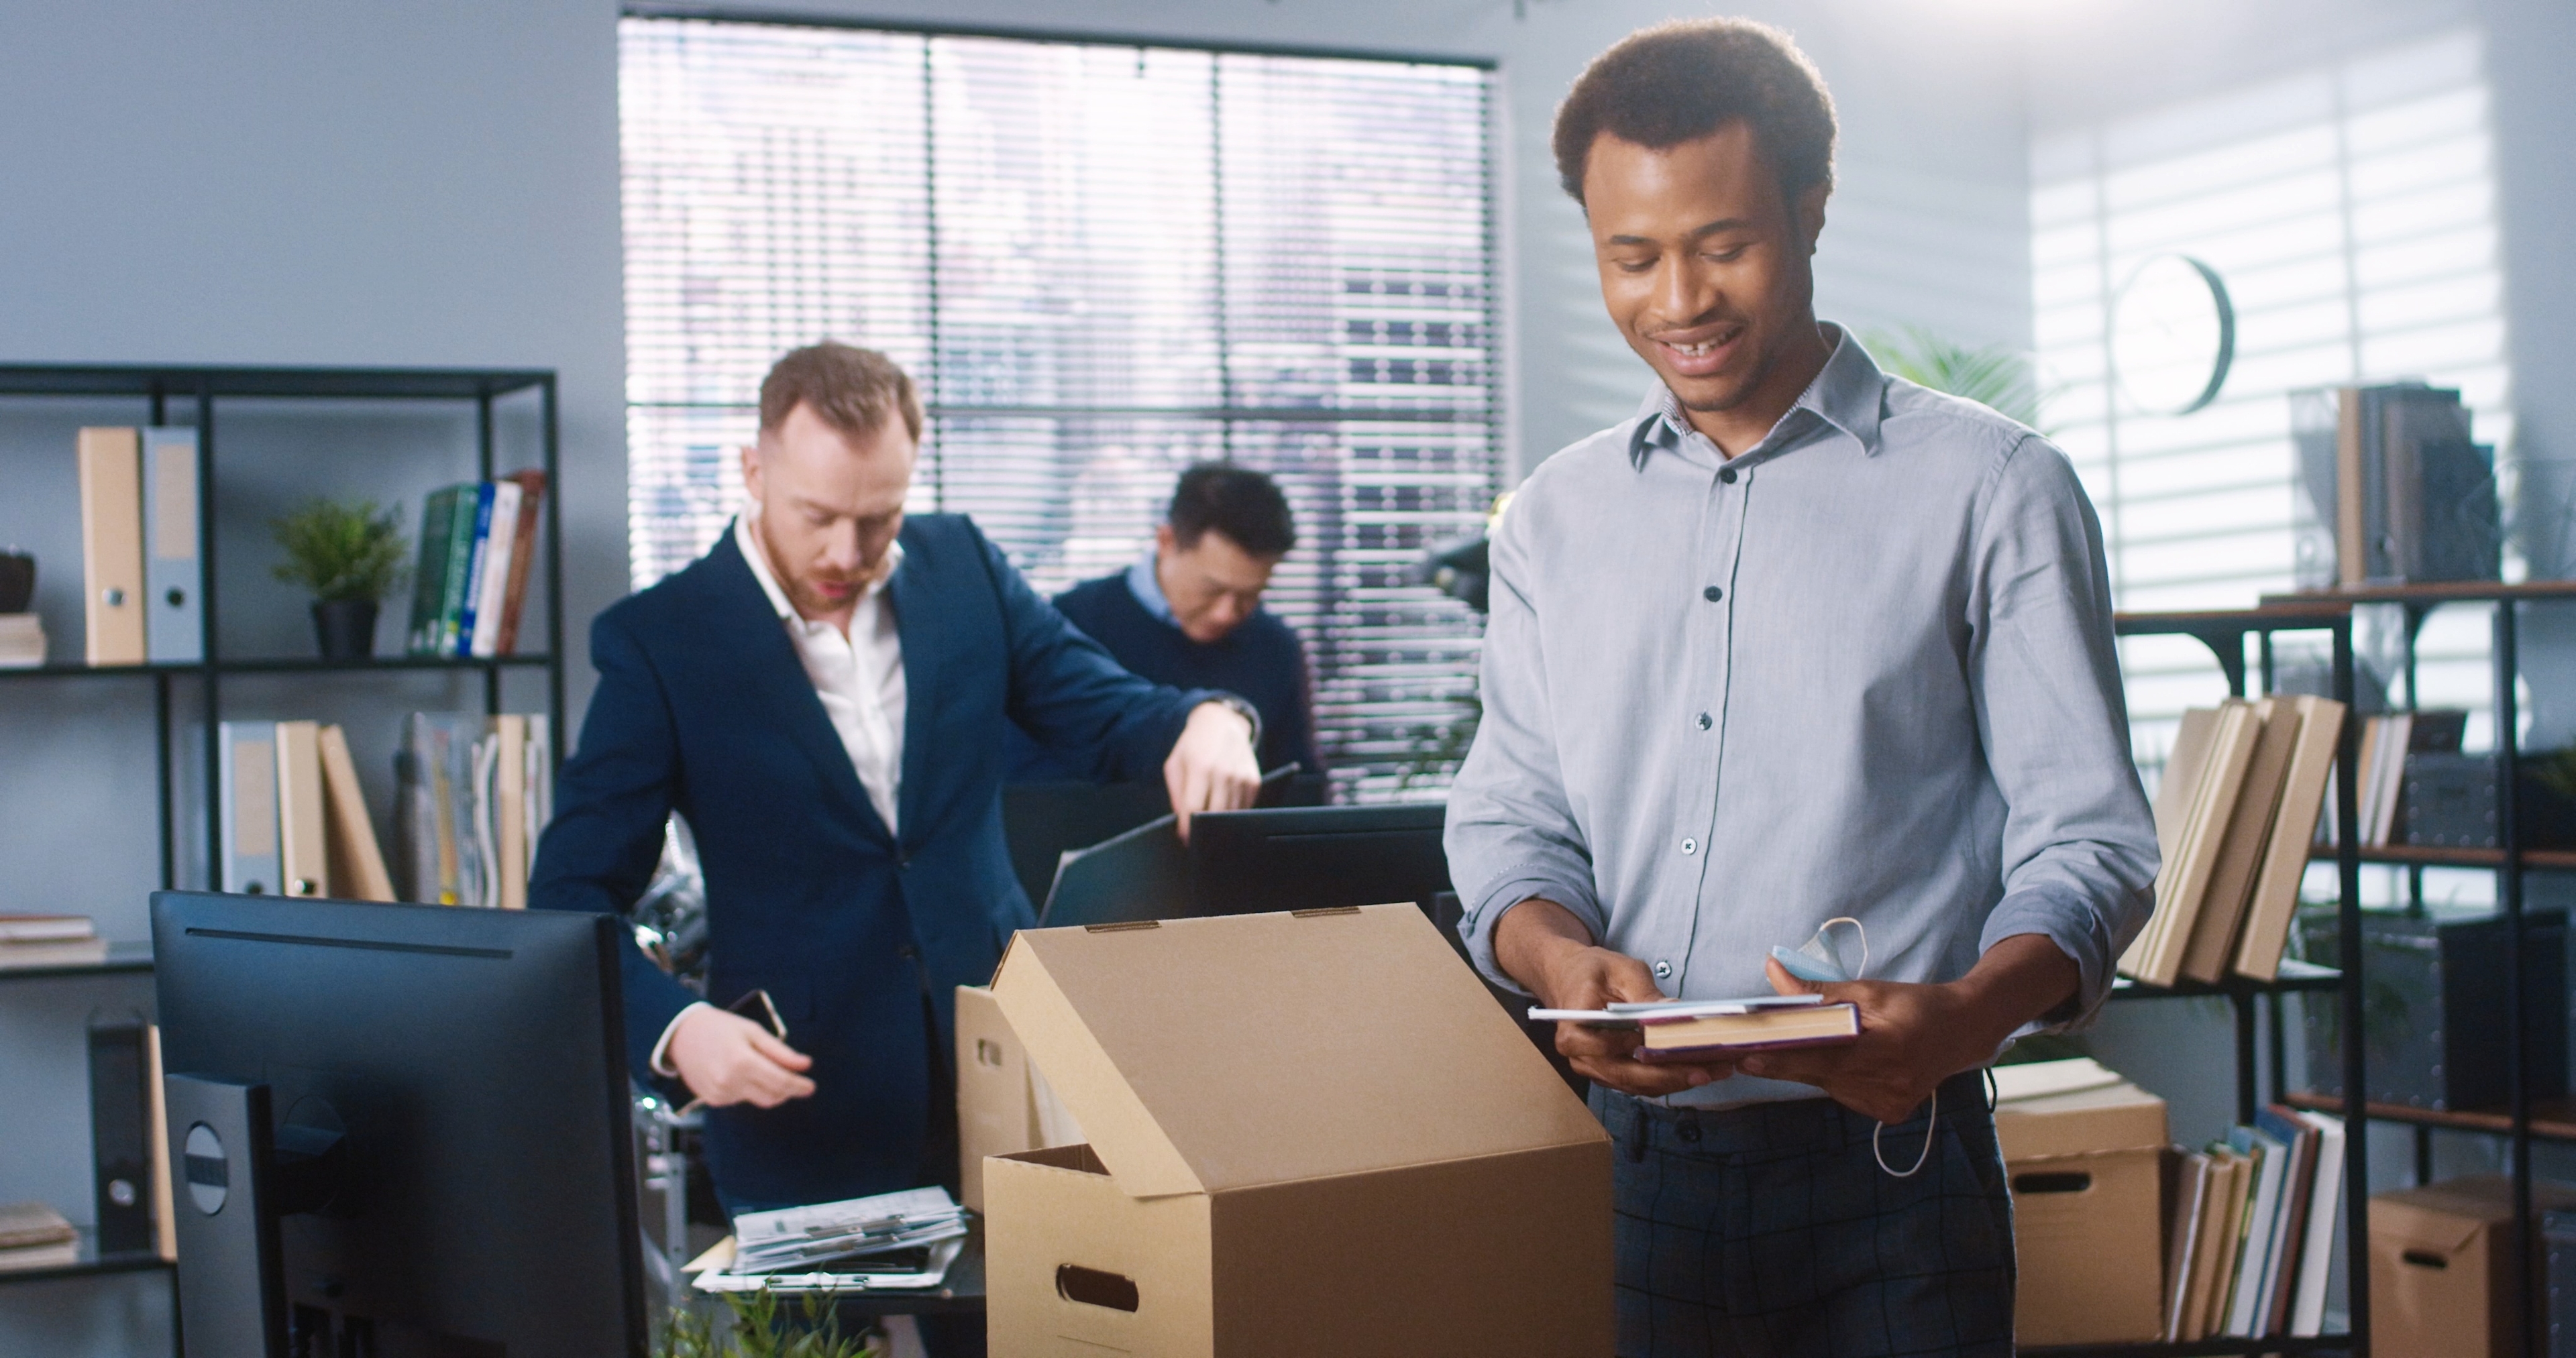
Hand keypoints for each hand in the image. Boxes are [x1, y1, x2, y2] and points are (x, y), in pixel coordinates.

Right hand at [666, 1004, 815, 1108]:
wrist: (681, 1034)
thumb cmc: (720, 1027)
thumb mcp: (754, 1032)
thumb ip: (780, 1051)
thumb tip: (806, 1065)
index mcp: (742, 1062)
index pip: (780, 1082)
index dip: (799, 1086)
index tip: (811, 1086)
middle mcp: (730, 1082)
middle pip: (771, 1097)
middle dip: (787, 1091)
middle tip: (796, 1079)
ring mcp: (720, 1093)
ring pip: (757, 1099)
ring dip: (766, 1088)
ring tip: (757, 1065)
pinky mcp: (713, 1100)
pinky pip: (741, 1099)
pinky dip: (748, 1090)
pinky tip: (740, 1072)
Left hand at [1164, 701, 1260, 841]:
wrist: (1221, 722)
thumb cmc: (1192, 746)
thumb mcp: (1175, 764)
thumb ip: (1176, 793)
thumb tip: (1182, 821)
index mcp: (1200, 767)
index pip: (1194, 808)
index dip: (1188, 827)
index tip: (1186, 839)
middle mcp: (1223, 772)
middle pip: (1215, 814)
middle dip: (1205, 830)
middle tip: (1198, 838)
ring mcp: (1241, 776)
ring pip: (1232, 814)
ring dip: (1221, 824)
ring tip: (1211, 826)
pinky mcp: (1254, 780)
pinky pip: (1245, 807)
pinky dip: (1234, 813)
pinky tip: (1225, 811)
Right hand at [1494, 898, 1734, 1097]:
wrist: (1568, 977)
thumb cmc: (1591, 971)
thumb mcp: (1620, 971)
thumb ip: (1645, 994)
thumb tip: (1675, 1014)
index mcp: (1574, 1029)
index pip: (1606, 1048)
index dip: (1640, 1050)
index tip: (1674, 1045)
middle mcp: (1580, 1057)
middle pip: (1628, 1075)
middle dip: (1671, 1075)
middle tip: (1708, 1070)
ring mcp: (1595, 1069)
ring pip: (1638, 1085)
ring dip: (1676, 1081)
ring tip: (1714, 1071)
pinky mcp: (1609, 1073)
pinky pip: (1640, 1083)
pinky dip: (1669, 1078)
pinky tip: (1698, 1068)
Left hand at [1736, 933, 2077, 1123]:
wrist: (1962, 1032)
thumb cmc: (1914, 1004)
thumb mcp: (1869, 990)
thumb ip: (1819, 991)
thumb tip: (1773, 972)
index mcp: (1887, 1048)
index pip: (1823, 1055)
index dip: (1783, 1055)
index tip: (1747, 1055)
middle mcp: (1889, 1083)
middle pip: (1820, 1074)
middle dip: (1780, 1063)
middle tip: (1742, 1054)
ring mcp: (1888, 1104)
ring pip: (1829, 1086)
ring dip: (1809, 1068)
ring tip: (1791, 1049)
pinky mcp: (1888, 1114)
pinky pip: (1844, 1094)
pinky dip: (1833, 1078)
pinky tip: (1839, 1062)